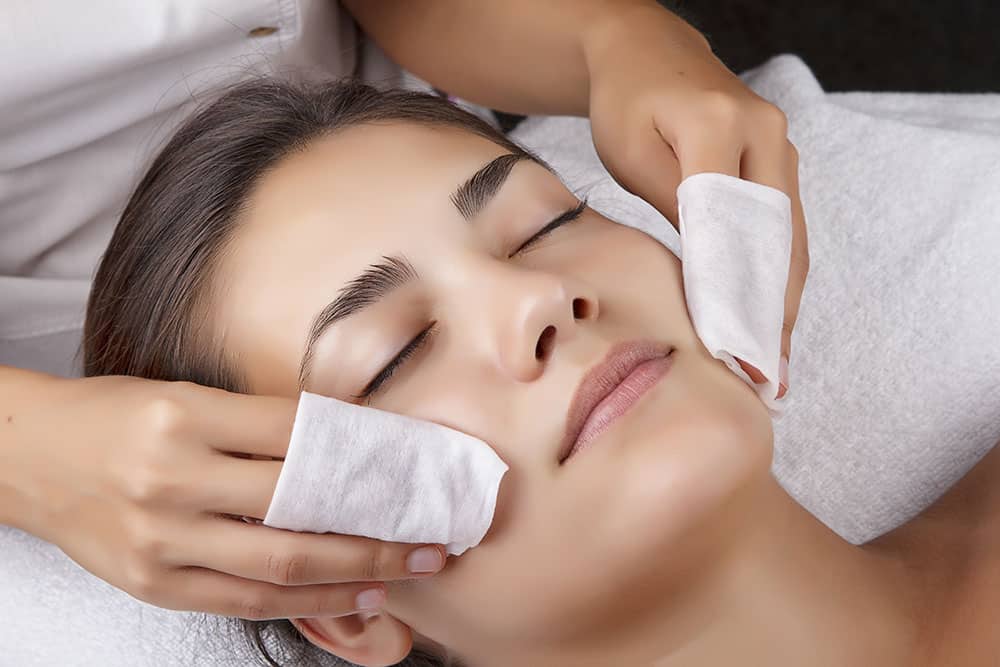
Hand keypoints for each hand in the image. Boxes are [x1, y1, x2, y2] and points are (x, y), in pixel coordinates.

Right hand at [3, 372, 444, 619]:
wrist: (30, 458)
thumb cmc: (114, 417)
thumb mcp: (185, 396)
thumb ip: (258, 425)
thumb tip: (347, 447)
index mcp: (185, 416)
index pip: (300, 434)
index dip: (367, 451)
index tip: (416, 464)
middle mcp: (173, 478)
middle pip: (301, 509)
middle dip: (379, 529)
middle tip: (435, 537)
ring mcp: (162, 538)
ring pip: (280, 565)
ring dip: (356, 574)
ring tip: (407, 572)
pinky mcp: (154, 583)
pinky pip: (245, 601)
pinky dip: (306, 603)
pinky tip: (349, 598)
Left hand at [583, 6, 809, 395]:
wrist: (648, 54)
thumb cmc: (627, 106)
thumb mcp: (630, 154)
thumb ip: (673, 207)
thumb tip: (710, 275)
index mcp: (716, 126)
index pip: (727, 227)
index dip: (728, 291)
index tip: (726, 345)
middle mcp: (765, 132)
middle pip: (775, 236)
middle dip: (770, 309)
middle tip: (764, 372)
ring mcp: (781, 144)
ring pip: (790, 236)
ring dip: (784, 299)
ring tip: (774, 360)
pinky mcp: (781, 159)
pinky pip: (787, 225)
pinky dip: (780, 274)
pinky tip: (774, 317)